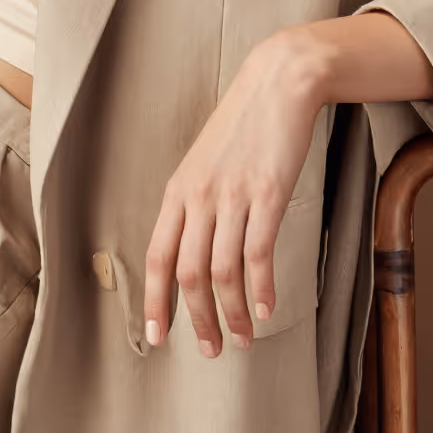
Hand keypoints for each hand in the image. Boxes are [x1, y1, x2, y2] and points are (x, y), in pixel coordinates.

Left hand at [143, 27, 329, 356]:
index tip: (157, 337)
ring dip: (232, 314)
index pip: (157, 256)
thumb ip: (195, 202)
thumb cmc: (242, 124)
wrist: (278, 83)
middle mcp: (199, 195)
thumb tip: (193, 251)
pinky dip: (260, 288)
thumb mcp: (204, 161)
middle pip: (188, 273)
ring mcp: (232, 195)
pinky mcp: (267, 193)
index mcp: (178, 190)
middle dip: (197, 319)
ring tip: (243, 339)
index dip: (154, 301)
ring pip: (223, 271)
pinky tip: (265, 309)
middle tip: (210, 350)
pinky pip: (258, 253)